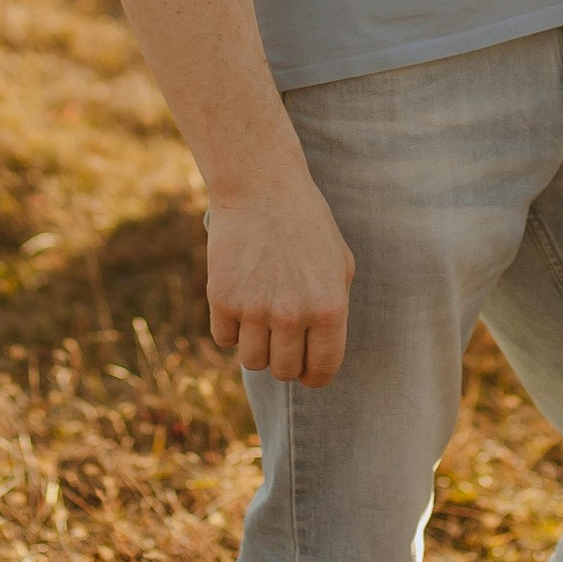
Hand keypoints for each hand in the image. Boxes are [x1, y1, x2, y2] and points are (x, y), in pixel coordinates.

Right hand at [206, 171, 355, 385]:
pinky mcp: (222, 299)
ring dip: (256, 346)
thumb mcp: (339, 263)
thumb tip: (320, 354)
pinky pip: (224, 339)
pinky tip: (239, 300)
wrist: (261, 186)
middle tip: (282, 336)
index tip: (306, 368)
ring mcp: (255, 309)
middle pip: (284, 371)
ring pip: (252, 361)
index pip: (322, 370)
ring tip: (260, 317)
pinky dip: (230, 327)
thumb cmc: (306, 223)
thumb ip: (333, 310)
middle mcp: (293, 315)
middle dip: (284, 359)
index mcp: (329, 308)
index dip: (313, 375)